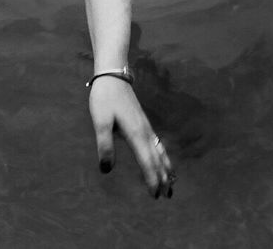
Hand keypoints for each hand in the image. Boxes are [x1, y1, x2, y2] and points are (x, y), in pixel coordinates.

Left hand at [89, 76, 174, 197]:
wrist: (114, 76)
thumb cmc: (105, 98)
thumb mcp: (100, 122)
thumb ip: (105, 145)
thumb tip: (107, 169)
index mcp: (135, 134)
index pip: (146, 161)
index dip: (151, 178)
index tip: (155, 194)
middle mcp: (145, 132)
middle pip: (157, 159)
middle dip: (163, 178)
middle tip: (167, 196)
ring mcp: (146, 127)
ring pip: (160, 152)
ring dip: (166, 168)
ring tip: (172, 183)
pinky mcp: (143, 124)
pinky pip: (157, 144)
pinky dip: (163, 156)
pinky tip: (163, 161)